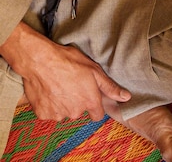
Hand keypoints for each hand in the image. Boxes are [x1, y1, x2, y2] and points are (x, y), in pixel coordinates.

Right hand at [0, 22, 130, 120]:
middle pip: (79, 112)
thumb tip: (126, 97)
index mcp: (90, 102)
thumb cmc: (69, 62)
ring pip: (63, 112)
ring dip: (62, 103)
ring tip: (59, 86)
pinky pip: (49, 112)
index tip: (90, 97)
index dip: (95, 106)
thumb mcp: (94, 71)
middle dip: (77, 102)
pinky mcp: (42, 114)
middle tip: (72, 85)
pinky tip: (49, 90)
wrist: (40, 61)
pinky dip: (49, 104)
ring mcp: (57, 114)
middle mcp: (74, 112)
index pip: (97, 115)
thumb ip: (110, 87)